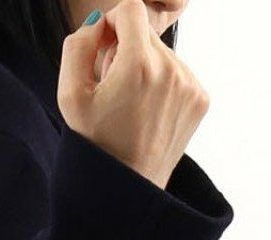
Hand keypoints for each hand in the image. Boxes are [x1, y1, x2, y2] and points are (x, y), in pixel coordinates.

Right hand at [58, 2, 209, 190]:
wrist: (127, 190)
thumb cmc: (95, 145)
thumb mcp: (70, 95)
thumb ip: (78, 44)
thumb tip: (101, 23)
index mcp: (139, 65)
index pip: (132, 8)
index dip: (113, 23)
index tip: (105, 49)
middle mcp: (171, 71)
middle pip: (147, 32)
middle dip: (127, 49)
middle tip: (115, 86)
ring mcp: (191, 86)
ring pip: (163, 52)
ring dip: (145, 66)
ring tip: (132, 103)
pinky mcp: (200, 99)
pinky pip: (179, 72)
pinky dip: (162, 83)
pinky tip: (149, 111)